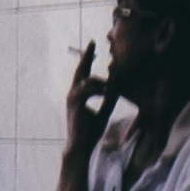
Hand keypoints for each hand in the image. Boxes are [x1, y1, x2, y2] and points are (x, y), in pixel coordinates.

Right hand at [62, 40, 114, 154]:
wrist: (81, 148)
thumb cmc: (89, 134)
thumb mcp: (103, 113)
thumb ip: (109, 101)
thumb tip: (117, 89)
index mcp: (79, 95)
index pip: (84, 73)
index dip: (88, 59)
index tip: (93, 47)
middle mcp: (73, 94)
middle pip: (80, 70)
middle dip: (87, 56)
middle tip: (93, 43)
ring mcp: (72, 98)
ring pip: (87, 80)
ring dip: (101, 82)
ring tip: (111, 87)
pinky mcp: (75, 104)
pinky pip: (88, 90)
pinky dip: (99, 89)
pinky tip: (108, 92)